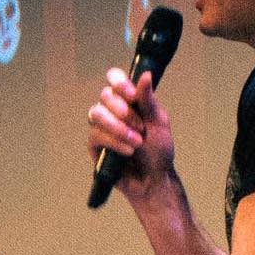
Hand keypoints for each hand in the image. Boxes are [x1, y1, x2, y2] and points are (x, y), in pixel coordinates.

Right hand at [87, 67, 175, 199]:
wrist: (154, 179)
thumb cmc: (159, 150)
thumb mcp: (159, 123)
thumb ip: (148, 100)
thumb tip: (145, 75)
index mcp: (129, 100)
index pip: (115, 79)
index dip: (119, 83)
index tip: (132, 96)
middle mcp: (113, 110)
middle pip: (105, 96)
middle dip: (124, 111)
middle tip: (141, 127)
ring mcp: (102, 127)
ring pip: (96, 114)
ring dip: (119, 128)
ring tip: (137, 142)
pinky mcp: (95, 145)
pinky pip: (96, 135)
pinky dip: (114, 142)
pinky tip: (128, 151)